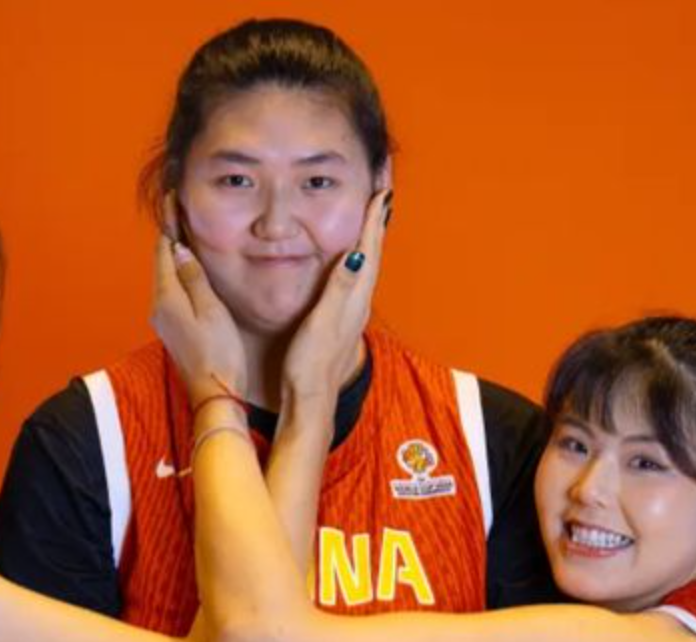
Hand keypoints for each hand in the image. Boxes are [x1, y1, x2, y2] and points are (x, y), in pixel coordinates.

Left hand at [150, 195, 246, 404]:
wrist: (215, 395)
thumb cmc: (219, 355)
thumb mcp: (211, 310)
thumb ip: (194, 278)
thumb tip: (180, 249)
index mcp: (168, 298)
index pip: (164, 250)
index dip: (170, 223)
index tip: (173, 199)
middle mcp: (160, 307)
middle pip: (163, 262)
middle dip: (171, 235)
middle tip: (180, 208)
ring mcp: (165, 321)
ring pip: (168, 277)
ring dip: (176, 255)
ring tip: (187, 231)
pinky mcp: (174, 330)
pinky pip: (174, 292)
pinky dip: (181, 275)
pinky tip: (192, 270)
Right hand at [281, 189, 391, 410]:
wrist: (310, 399)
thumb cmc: (312, 364)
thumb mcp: (323, 323)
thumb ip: (339, 288)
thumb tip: (358, 254)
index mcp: (354, 297)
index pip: (369, 248)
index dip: (375, 218)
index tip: (383, 188)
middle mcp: (359, 300)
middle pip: (374, 250)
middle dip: (378, 219)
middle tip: (384, 189)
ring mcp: (352, 309)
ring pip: (367, 262)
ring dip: (371, 235)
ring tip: (374, 213)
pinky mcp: (342, 317)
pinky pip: (356, 275)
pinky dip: (359, 255)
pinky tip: (353, 256)